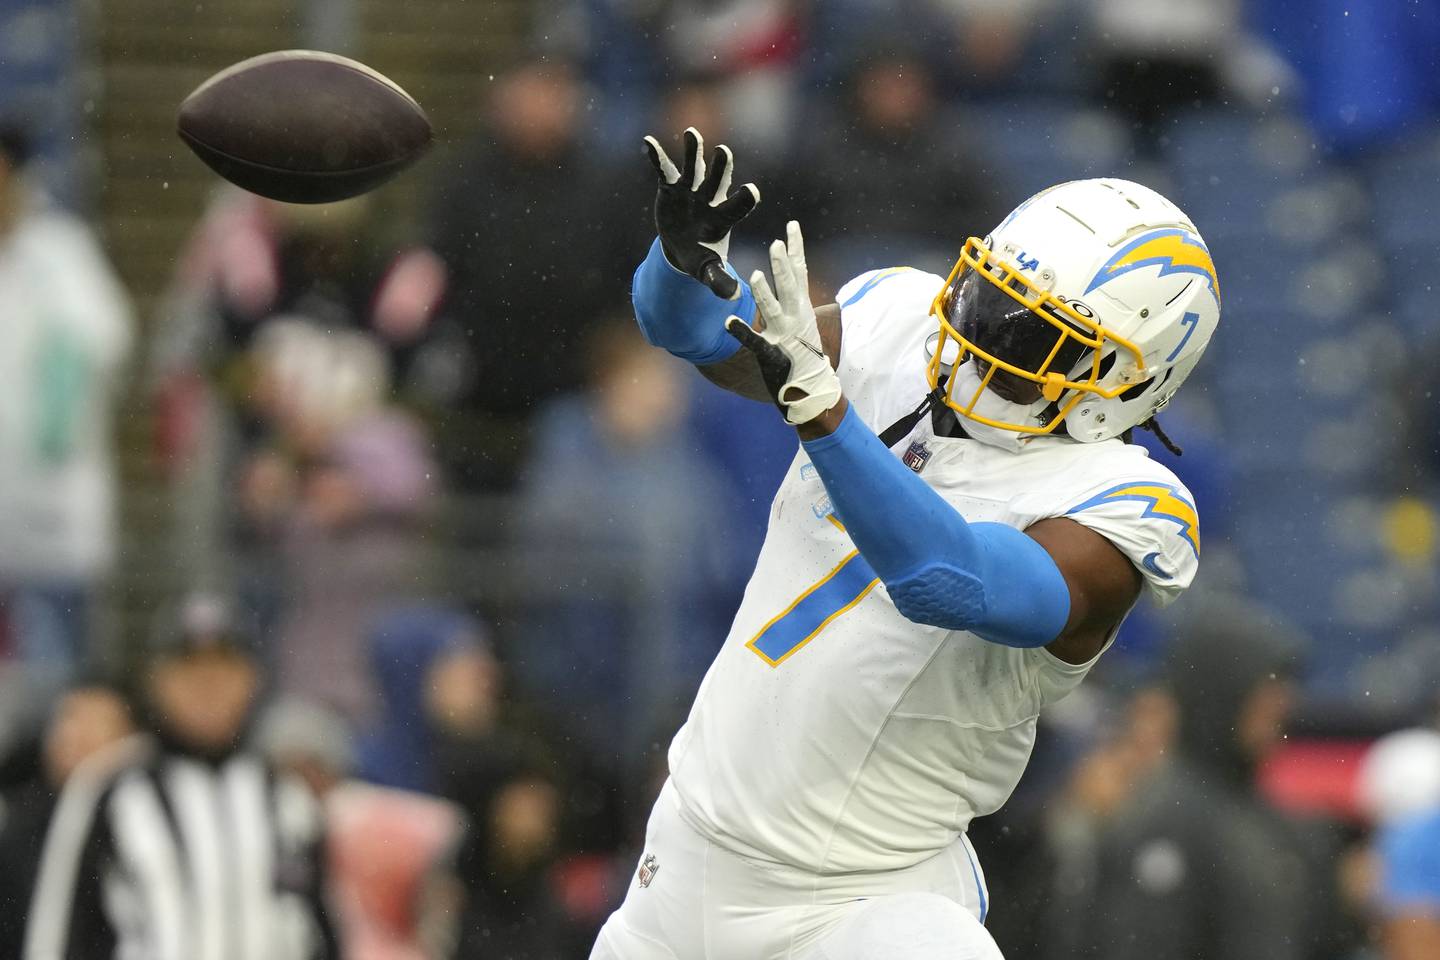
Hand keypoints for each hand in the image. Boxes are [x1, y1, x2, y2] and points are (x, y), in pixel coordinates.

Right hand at [644, 127, 760, 299]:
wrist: (683, 247)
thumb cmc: (701, 258)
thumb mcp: (709, 271)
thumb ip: (720, 281)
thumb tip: (735, 296)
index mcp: (723, 219)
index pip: (738, 208)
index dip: (744, 200)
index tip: (752, 191)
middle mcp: (710, 199)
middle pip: (718, 181)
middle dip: (721, 168)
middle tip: (725, 152)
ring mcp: (691, 191)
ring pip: (694, 168)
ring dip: (693, 152)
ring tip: (692, 133)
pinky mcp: (671, 187)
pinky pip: (664, 169)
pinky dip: (656, 156)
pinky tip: (648, 142)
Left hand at [724, 221, 841, 424]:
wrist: (813, 390)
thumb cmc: (805, 354)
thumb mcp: (803, 322)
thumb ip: (794, 299)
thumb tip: (792, 273)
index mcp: (802, 308)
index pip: (800, 272)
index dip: (796, 248)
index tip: (792, 225)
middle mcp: (795, 318)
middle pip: (789, 286)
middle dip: (783, 265)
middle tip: (776, 243)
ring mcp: (783, 336)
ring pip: (773, 310)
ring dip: (765, 294)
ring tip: (756, 275)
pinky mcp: (770, 355)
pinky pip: (754, 342)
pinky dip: (742, 331)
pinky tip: (728, 321)